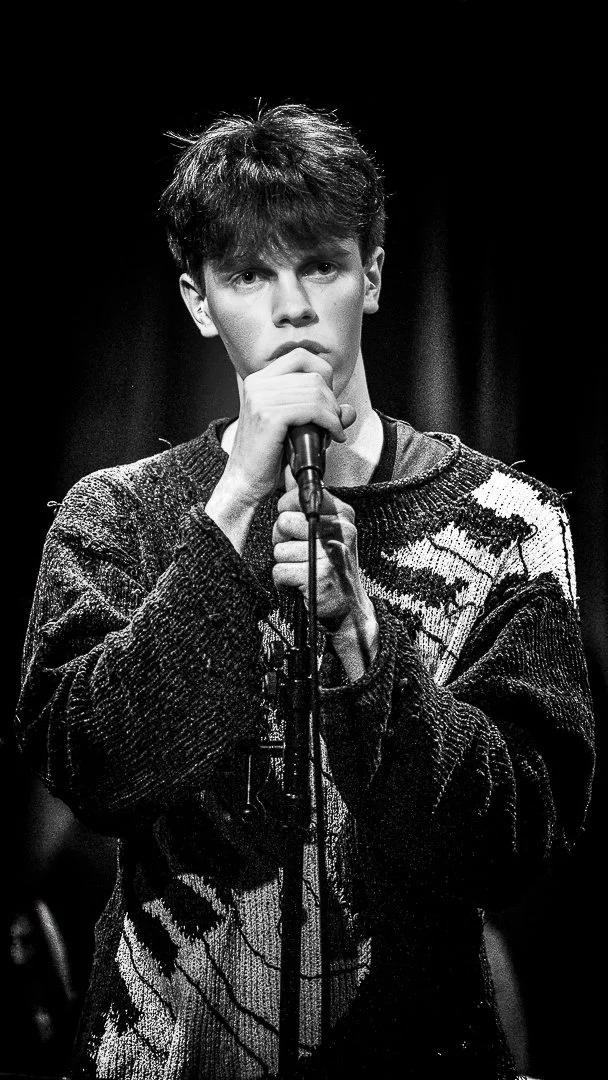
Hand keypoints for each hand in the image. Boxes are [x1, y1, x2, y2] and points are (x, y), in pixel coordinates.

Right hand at [226, 349, 354, 506]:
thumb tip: (349, 410)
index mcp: (259, 380)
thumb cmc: (269, 457)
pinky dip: (330, 423)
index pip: (301, 357)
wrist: (245, 482)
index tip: (327, 402)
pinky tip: (332, 437)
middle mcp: (257, 384)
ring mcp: (261, 398)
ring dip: (332, 414)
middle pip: (313, 375)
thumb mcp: (298, 427)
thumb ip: (323, 414)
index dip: (323, 375)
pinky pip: (313, 409)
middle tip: (332, 424)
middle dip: (331, 400)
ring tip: (331, 433)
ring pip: (316, 392)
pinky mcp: (269, 416)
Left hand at [272, 487, 378, 679]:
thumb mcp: (327, 529)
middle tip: (297, 552)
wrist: (349, 607)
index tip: (296, 527)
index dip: (287, 512)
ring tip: (302, 568)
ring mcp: (332, 553)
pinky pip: (279, 571)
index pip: (297, 496)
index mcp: (342, 514)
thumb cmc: (333, 565)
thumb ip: (308, 502)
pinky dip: (283, 581)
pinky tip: (299, 583)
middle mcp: (341, 530)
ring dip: (284, 563)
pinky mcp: (320, 576)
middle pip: (283, 521)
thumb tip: (288, 470)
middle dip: (282, 539)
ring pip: (279, 549)